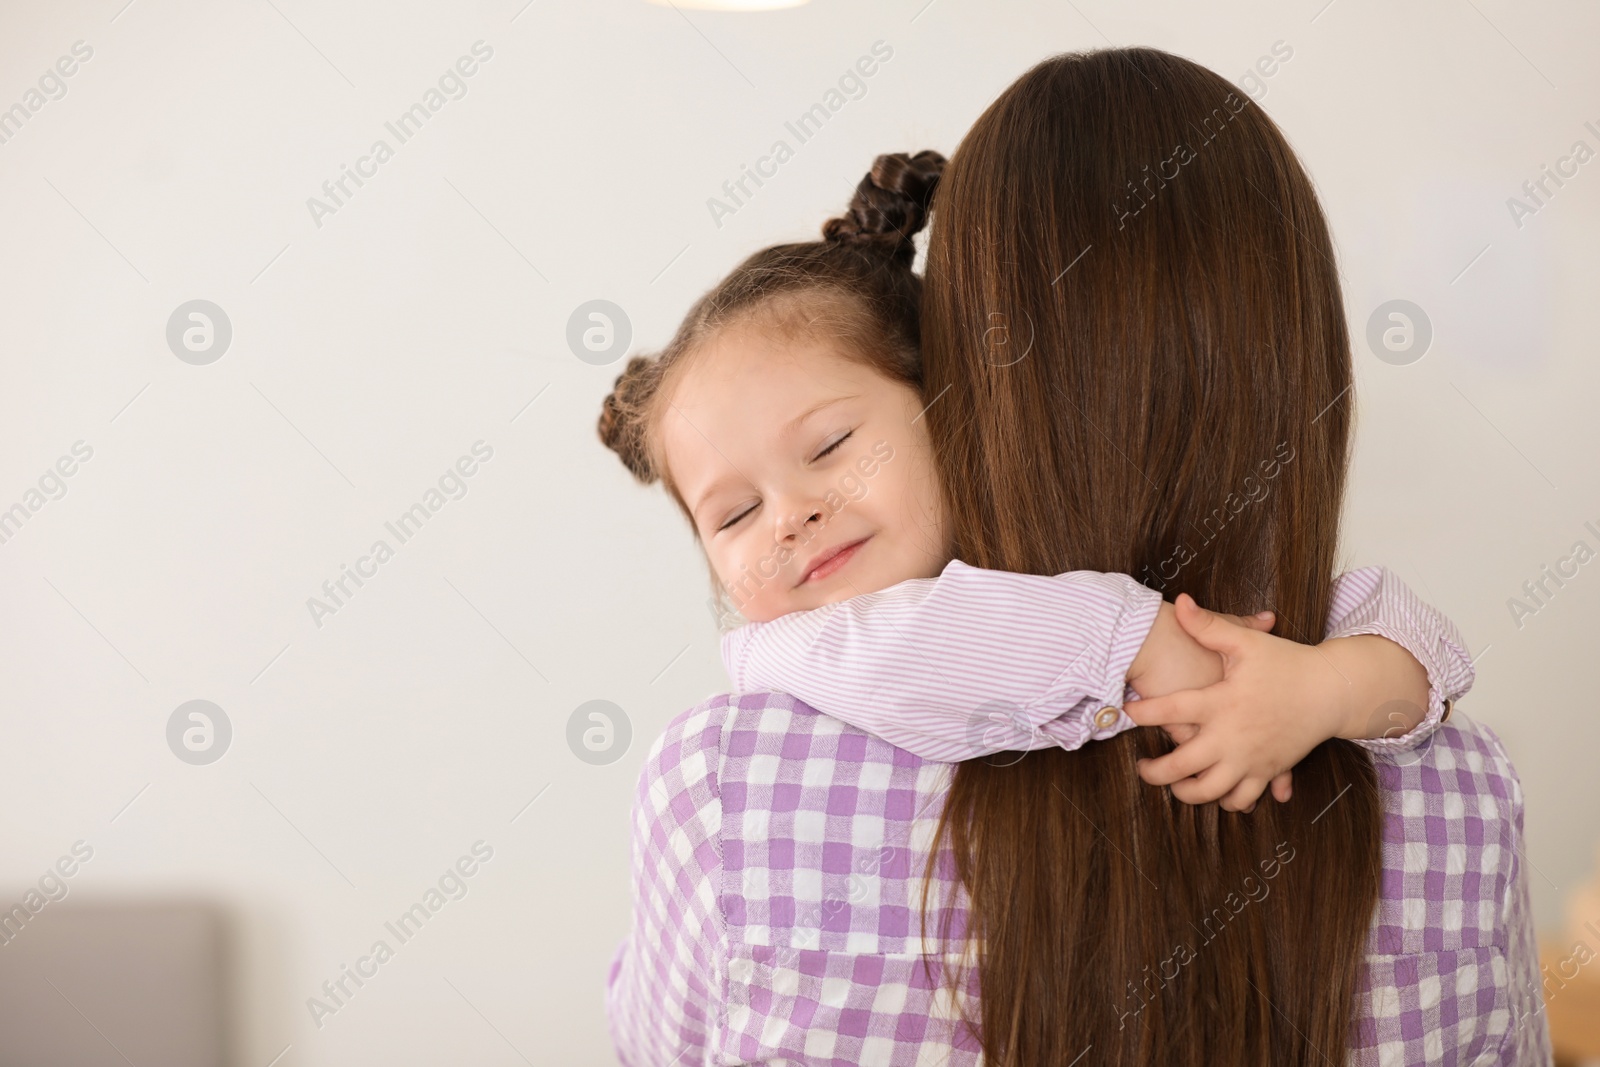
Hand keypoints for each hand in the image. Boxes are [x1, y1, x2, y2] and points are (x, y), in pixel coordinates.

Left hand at [1125, 594, 1348, 812]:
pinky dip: (1226, 801)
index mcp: (1222, 702)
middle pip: (1182, 767)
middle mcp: (1232, 736)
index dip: (1143, 712)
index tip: (1127, 711)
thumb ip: (1209, 626)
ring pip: (1210, 792)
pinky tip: (1214, 792)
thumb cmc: (1288, 663)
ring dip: (1187, 794)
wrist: (1334, 691)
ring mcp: (1251, 759)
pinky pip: (1243, 798)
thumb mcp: (1247, 642)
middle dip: (1155, 772)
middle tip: (1142, 767)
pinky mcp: (1268, 772)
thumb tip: (1179, 602)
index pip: (1170, 711)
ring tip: (1174, 784)